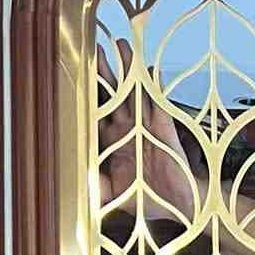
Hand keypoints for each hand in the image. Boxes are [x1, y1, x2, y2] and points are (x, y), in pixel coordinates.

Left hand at [94, 37, 198, 236]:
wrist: (180, 206)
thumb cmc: (149, 200)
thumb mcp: (113, 195)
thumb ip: (94, 186)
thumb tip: (74, 180)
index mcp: (114, 143)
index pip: (98, 113)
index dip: (89, 95)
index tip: (79, 76)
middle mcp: (129, 130)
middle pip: (114, 95)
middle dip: (106, 73)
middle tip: (97, 50)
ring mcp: (148, 127)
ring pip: (136, 93)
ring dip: (129, 71)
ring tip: (123, 48)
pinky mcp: (165, 129)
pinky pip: (160, 104)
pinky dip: (155, 87)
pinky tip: (151, 70)